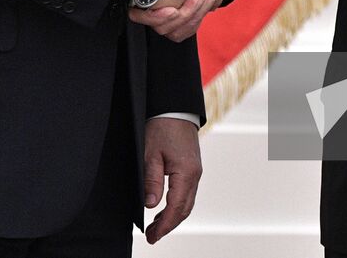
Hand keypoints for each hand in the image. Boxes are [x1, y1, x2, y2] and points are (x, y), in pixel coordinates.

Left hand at [142, 116, 201, 242]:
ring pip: (187, 203)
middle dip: (168, 225)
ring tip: (155, 227)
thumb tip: (150, 204)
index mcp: (186, 173)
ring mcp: (195, 172)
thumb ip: (151, 180)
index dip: (164, 225)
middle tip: (152, 236)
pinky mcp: (192, 168)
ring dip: (173, 217)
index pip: (176, 207)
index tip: (153, 236)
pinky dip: (177, 205)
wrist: (176, 109)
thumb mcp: (150, 154)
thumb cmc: (162, 127)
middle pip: (184, 209)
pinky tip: (164, 208)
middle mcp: (195, 175)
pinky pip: (187, 193)